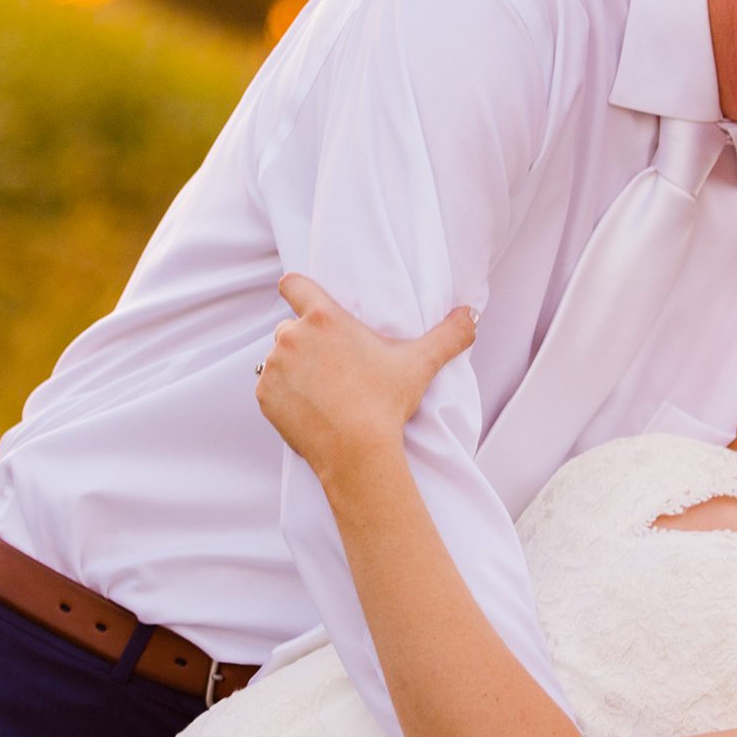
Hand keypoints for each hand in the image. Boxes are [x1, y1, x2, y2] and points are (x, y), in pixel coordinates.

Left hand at [255, 273, 475, 473]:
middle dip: (307, 342)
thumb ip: (449, 335)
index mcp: (323, 318)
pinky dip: (285, 396)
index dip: (298, 290)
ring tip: (324, 392)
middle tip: (335, 367)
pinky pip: (270, 388)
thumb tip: (472, 315)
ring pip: (280, 359)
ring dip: (295, 369)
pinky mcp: (265, 396)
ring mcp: (274, 366)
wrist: (357, 453)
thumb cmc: (386, 403)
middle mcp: (291, 335)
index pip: (293, 284)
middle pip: (291, 327)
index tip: (307, 303)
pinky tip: (311, 409)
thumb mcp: (420, 364)